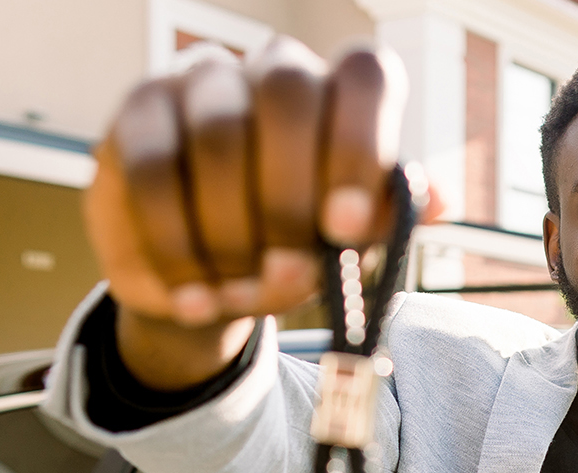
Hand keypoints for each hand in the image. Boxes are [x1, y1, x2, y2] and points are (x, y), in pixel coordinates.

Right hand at [84, 37, 405, 389]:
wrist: (212, 280)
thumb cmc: (294, 243)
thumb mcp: (345, 241)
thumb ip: (385, 217)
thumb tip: (441, 200)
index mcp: (338, 89)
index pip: (364, 77)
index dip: (361, 144)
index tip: (350, 227)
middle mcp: (270, 69)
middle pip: (286, 93)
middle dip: (291, 196)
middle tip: (291, 271)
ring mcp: (199, 82)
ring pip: (215, 135)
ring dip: (230, 232)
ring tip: (240, 295)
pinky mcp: (136, 116)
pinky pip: (150, 173)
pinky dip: (174, 246)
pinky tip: (195, 298)